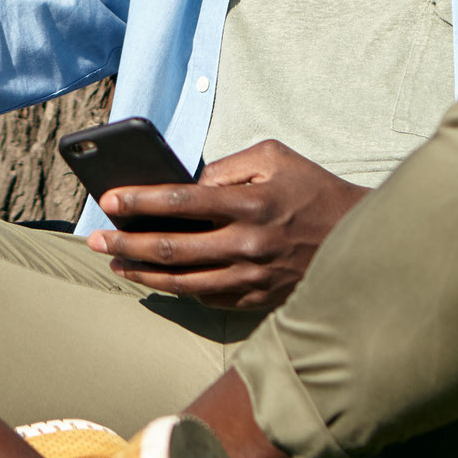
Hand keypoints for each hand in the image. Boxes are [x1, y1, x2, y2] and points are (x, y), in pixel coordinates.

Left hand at [87, 138, 368, 309]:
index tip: (109, 200)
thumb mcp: (275, 158)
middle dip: (126, 242)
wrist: (362, 240)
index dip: (140, 201)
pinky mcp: (260, 299)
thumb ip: (227, 167)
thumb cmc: (313, 190)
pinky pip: (207, 300)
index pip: (181, 200)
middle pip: (172, 247)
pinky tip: (155, 278)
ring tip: (115, 261)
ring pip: (183, 282)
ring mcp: (254, 278)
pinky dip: (176, 290)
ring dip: (143, 271)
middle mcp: (249, 245)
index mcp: (251, 204)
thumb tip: (186, 184)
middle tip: (95, 239)